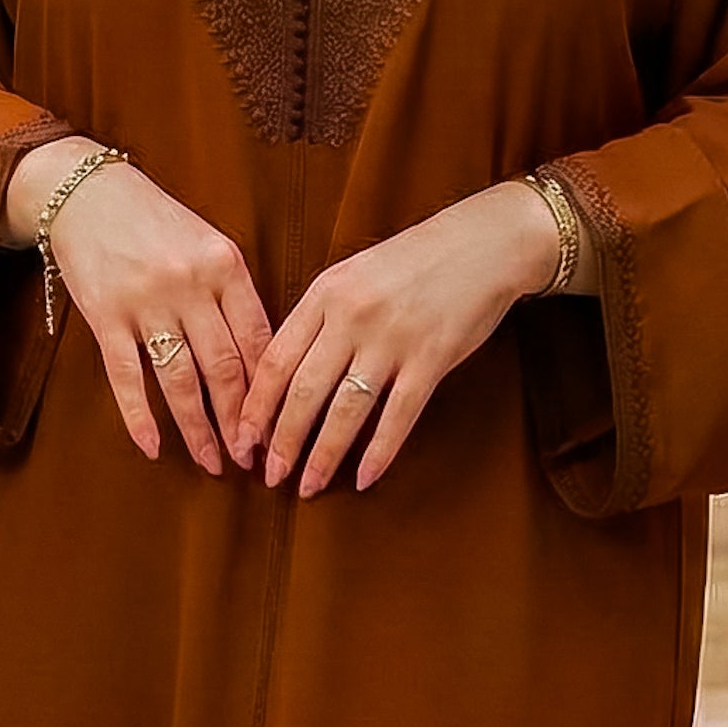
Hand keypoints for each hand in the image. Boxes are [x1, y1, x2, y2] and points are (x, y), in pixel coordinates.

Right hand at [4, 138, 271, 471]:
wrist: (87, 192)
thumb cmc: (155, 222)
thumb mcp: (208, 244)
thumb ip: (233, 295)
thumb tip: (259, 364)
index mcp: (225, 264)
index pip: (257, 340)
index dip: (270, 391)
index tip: (278, 426)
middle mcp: (189, 284)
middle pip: (224, 368)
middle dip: (239, 421)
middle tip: (249, 458)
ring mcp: (145, 301)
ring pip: (180, 380)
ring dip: (197, 429)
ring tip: (211, 462)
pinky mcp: (105, 315)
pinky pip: (126, 377)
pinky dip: (140, 416)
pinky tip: (152, 446)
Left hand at [240, 178, 570, 496]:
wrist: (485, 241)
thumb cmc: (414, 261)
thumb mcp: (352, 275)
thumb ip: (318, 317)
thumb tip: (284, 374)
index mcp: (324, 293)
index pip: (276, 359)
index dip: (255, 406)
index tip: (242, 438)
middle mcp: (352, 316)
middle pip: (303, 391)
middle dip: (282, 440)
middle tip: (270, 475)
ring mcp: (392, 338)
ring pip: (345, 410)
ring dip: (323, 455)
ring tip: (307, 485)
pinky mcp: (432, 358)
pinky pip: (398, 415)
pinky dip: (379, 452)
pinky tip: (364, 479)